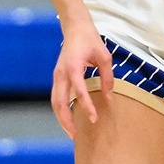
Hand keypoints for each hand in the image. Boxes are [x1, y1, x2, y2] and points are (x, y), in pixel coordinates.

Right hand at [50, 22, 114, 136]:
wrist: (75, 27)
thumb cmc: (90, 40)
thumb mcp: (104, 57)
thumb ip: (108, 77)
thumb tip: (109, 98)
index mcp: (73, 66)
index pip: (79, 91)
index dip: (86, 106)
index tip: (94, 119)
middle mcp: (61, 73)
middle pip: (59, 101)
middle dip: (66, 120)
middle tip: (76, 136)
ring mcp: (57, 75)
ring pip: (54, 102)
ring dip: (61, 118)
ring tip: (71, 133)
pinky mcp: (57, 77)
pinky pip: (56, 97)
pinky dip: (60, 110)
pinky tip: (68, 120)